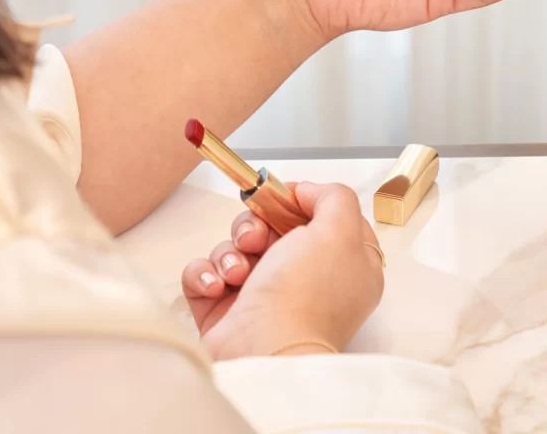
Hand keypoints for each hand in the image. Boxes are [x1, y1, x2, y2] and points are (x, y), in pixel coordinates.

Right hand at [181, 182, 383, 360]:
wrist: (263, 353)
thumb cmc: (305, 295)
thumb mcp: (339, 232)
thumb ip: (334, 197)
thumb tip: (307, 192)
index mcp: (341, 265)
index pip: (321, 219)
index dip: (301, 202)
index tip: (284, 199)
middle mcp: (304, 280)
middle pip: (271, 227)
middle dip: (254, 225)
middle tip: (254, 239)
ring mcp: (263, 297)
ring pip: (236, 247)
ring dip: (230, 252)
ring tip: (237, 274)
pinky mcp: (226, 311)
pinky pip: (206, 272)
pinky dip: (205, 274)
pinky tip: (217, 287)